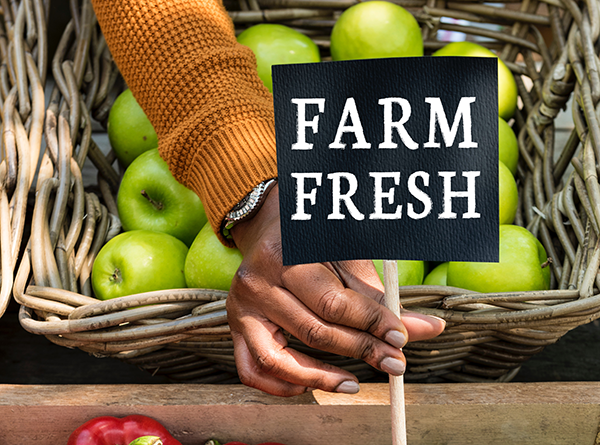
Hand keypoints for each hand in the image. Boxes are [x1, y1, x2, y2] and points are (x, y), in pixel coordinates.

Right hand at [229, 184, 444, 396]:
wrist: (275, 227)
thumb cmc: (318, 242)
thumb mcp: (349, 259)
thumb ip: (381, 298)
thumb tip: (428, 329)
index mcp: (284, 255)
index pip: (333, 303)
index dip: (371, 324)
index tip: (401, 339)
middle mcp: (256, 282)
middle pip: (313, 332)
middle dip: (360, 350)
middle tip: (394, 363)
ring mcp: (241, 307)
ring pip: (281, 358)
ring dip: (322, 377)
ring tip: (354, 384)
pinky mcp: (236, 326)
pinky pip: (253, 369)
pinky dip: (281, 386)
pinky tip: (311, 386)